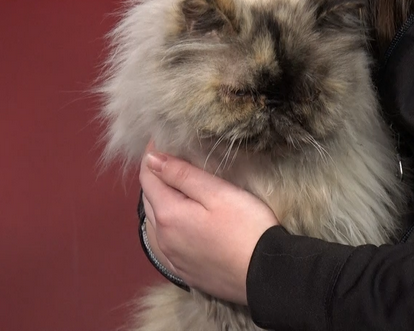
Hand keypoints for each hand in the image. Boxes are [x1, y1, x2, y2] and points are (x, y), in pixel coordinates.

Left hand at [139, 142, 278, 305]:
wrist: (266, 275)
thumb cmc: (246, 228)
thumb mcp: (218, 193)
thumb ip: (182, 174)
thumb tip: (152, 159)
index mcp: (168, 214)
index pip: (148, 177)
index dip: (151, 155)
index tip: (159, 138)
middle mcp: (162, 238)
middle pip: (149, 199)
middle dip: (154, 177)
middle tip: (168, 158)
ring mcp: (172, 257)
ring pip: (154, 222)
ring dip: (158, 202)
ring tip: (172, 186)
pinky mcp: (183, 271)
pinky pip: (163, 243)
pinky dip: (164, 226)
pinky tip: (175, 223)